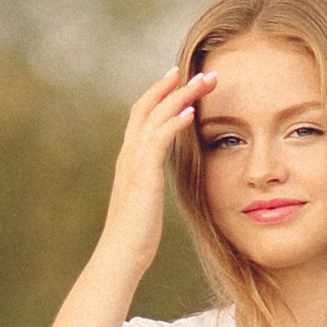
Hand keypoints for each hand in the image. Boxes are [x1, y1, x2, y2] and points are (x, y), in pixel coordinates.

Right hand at [98, 64, 213, 280]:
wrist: (121, 254)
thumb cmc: (136, 236)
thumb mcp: (145, 202)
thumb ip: (150, 184)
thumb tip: (157, 183)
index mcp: (130, 159)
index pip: (143, 115)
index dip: (160, 93)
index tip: (179, 78)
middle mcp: (129, 154)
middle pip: (149, 106)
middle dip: (174, 85)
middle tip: (203, 71)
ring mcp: (134, 162)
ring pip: (157, 116)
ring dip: (183, 96)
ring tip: (206, 82)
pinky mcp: (143, 174)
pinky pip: (160, 139)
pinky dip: (175, 122)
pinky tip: (191, 112)